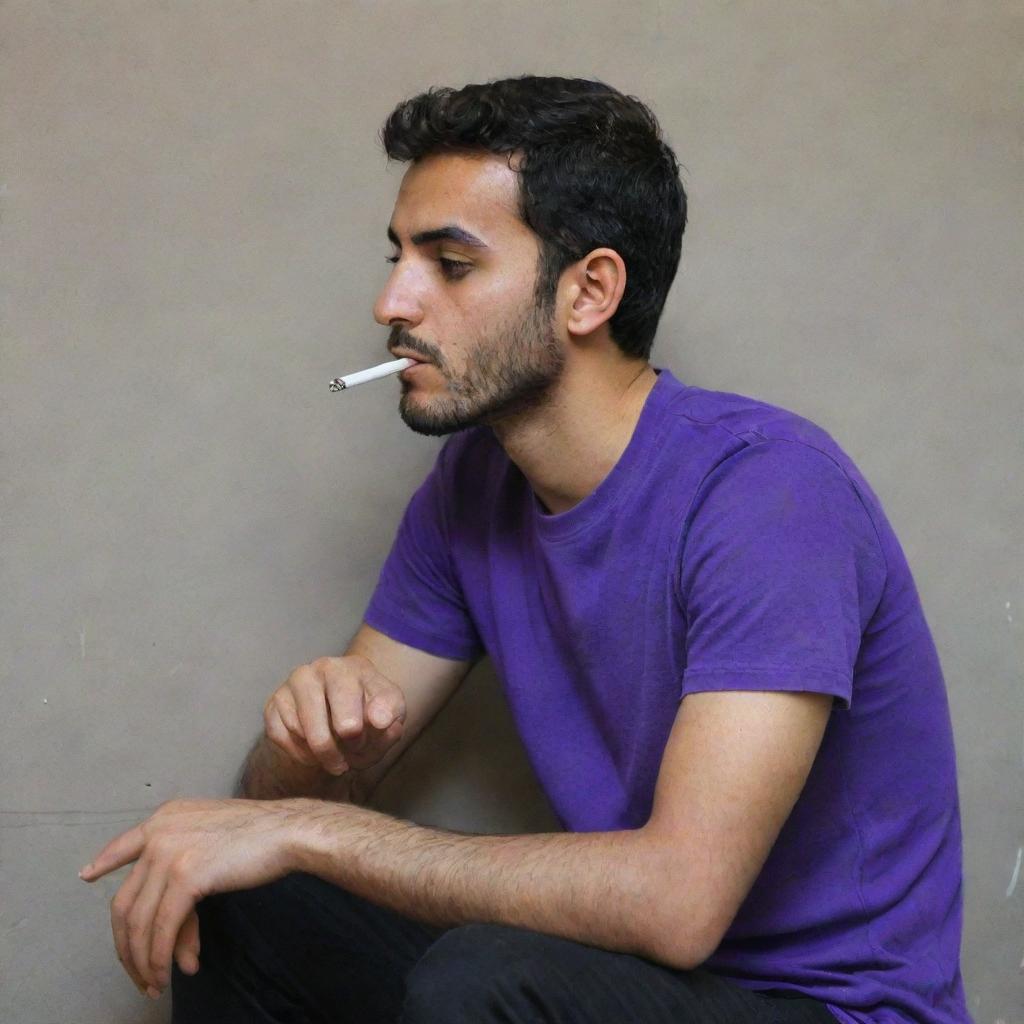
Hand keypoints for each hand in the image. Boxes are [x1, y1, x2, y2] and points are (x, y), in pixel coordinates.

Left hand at [78, 797, 311, 998]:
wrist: (287, 830)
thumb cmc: (260, 836)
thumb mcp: (212, 839)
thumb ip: (184, 873)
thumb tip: (174, 935)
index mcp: (167, 817)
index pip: (124, 846)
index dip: (104, 863)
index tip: (88, 875)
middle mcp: (159, 832)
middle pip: (126, 901)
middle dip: (128, 945)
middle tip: (137, 972)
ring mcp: (170, 853)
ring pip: (140, 921)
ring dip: (144, 960)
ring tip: (154, 983)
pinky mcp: (185, 876)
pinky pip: (162, 929)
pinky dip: (161, 957)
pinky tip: (168, 973)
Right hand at [264, 654, 405, 776]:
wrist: (344, 718)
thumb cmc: (370, 712)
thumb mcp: (391, 712)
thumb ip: (391, 714)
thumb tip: (379, 719)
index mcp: (352, 667)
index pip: (347, 697)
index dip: (356, 728)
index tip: (362, 743)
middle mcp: (319, 668)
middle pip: (319, 718)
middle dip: (335, 745)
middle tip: (350, 755)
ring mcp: (293, 684)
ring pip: (301, 730)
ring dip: (321, 753)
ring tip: (338, 756)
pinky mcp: (274, 703)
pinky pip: (281, 737)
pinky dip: (300, 753)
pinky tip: (315, 752)